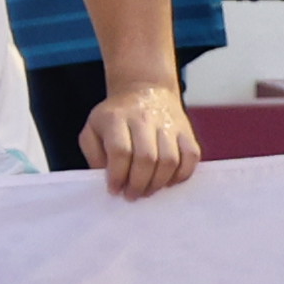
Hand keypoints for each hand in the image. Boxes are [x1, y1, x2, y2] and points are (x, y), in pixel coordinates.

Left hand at [86, 81, 200, 197]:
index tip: (114, 189)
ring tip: (148, 190)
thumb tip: (105, 178)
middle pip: (147, 158)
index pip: (120, 151)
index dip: (117, 175)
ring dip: (158, 183)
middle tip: (132, 195)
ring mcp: (168, 123)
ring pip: (170, 160)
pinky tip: (168, 181)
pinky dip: (182, 174)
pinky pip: (191, 157)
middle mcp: (144, 118)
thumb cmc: (115, 117)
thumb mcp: (92, 129)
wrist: (144, 89)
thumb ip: (93, 154)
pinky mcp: (186, 130)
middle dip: (138, 184)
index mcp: (117, 118)